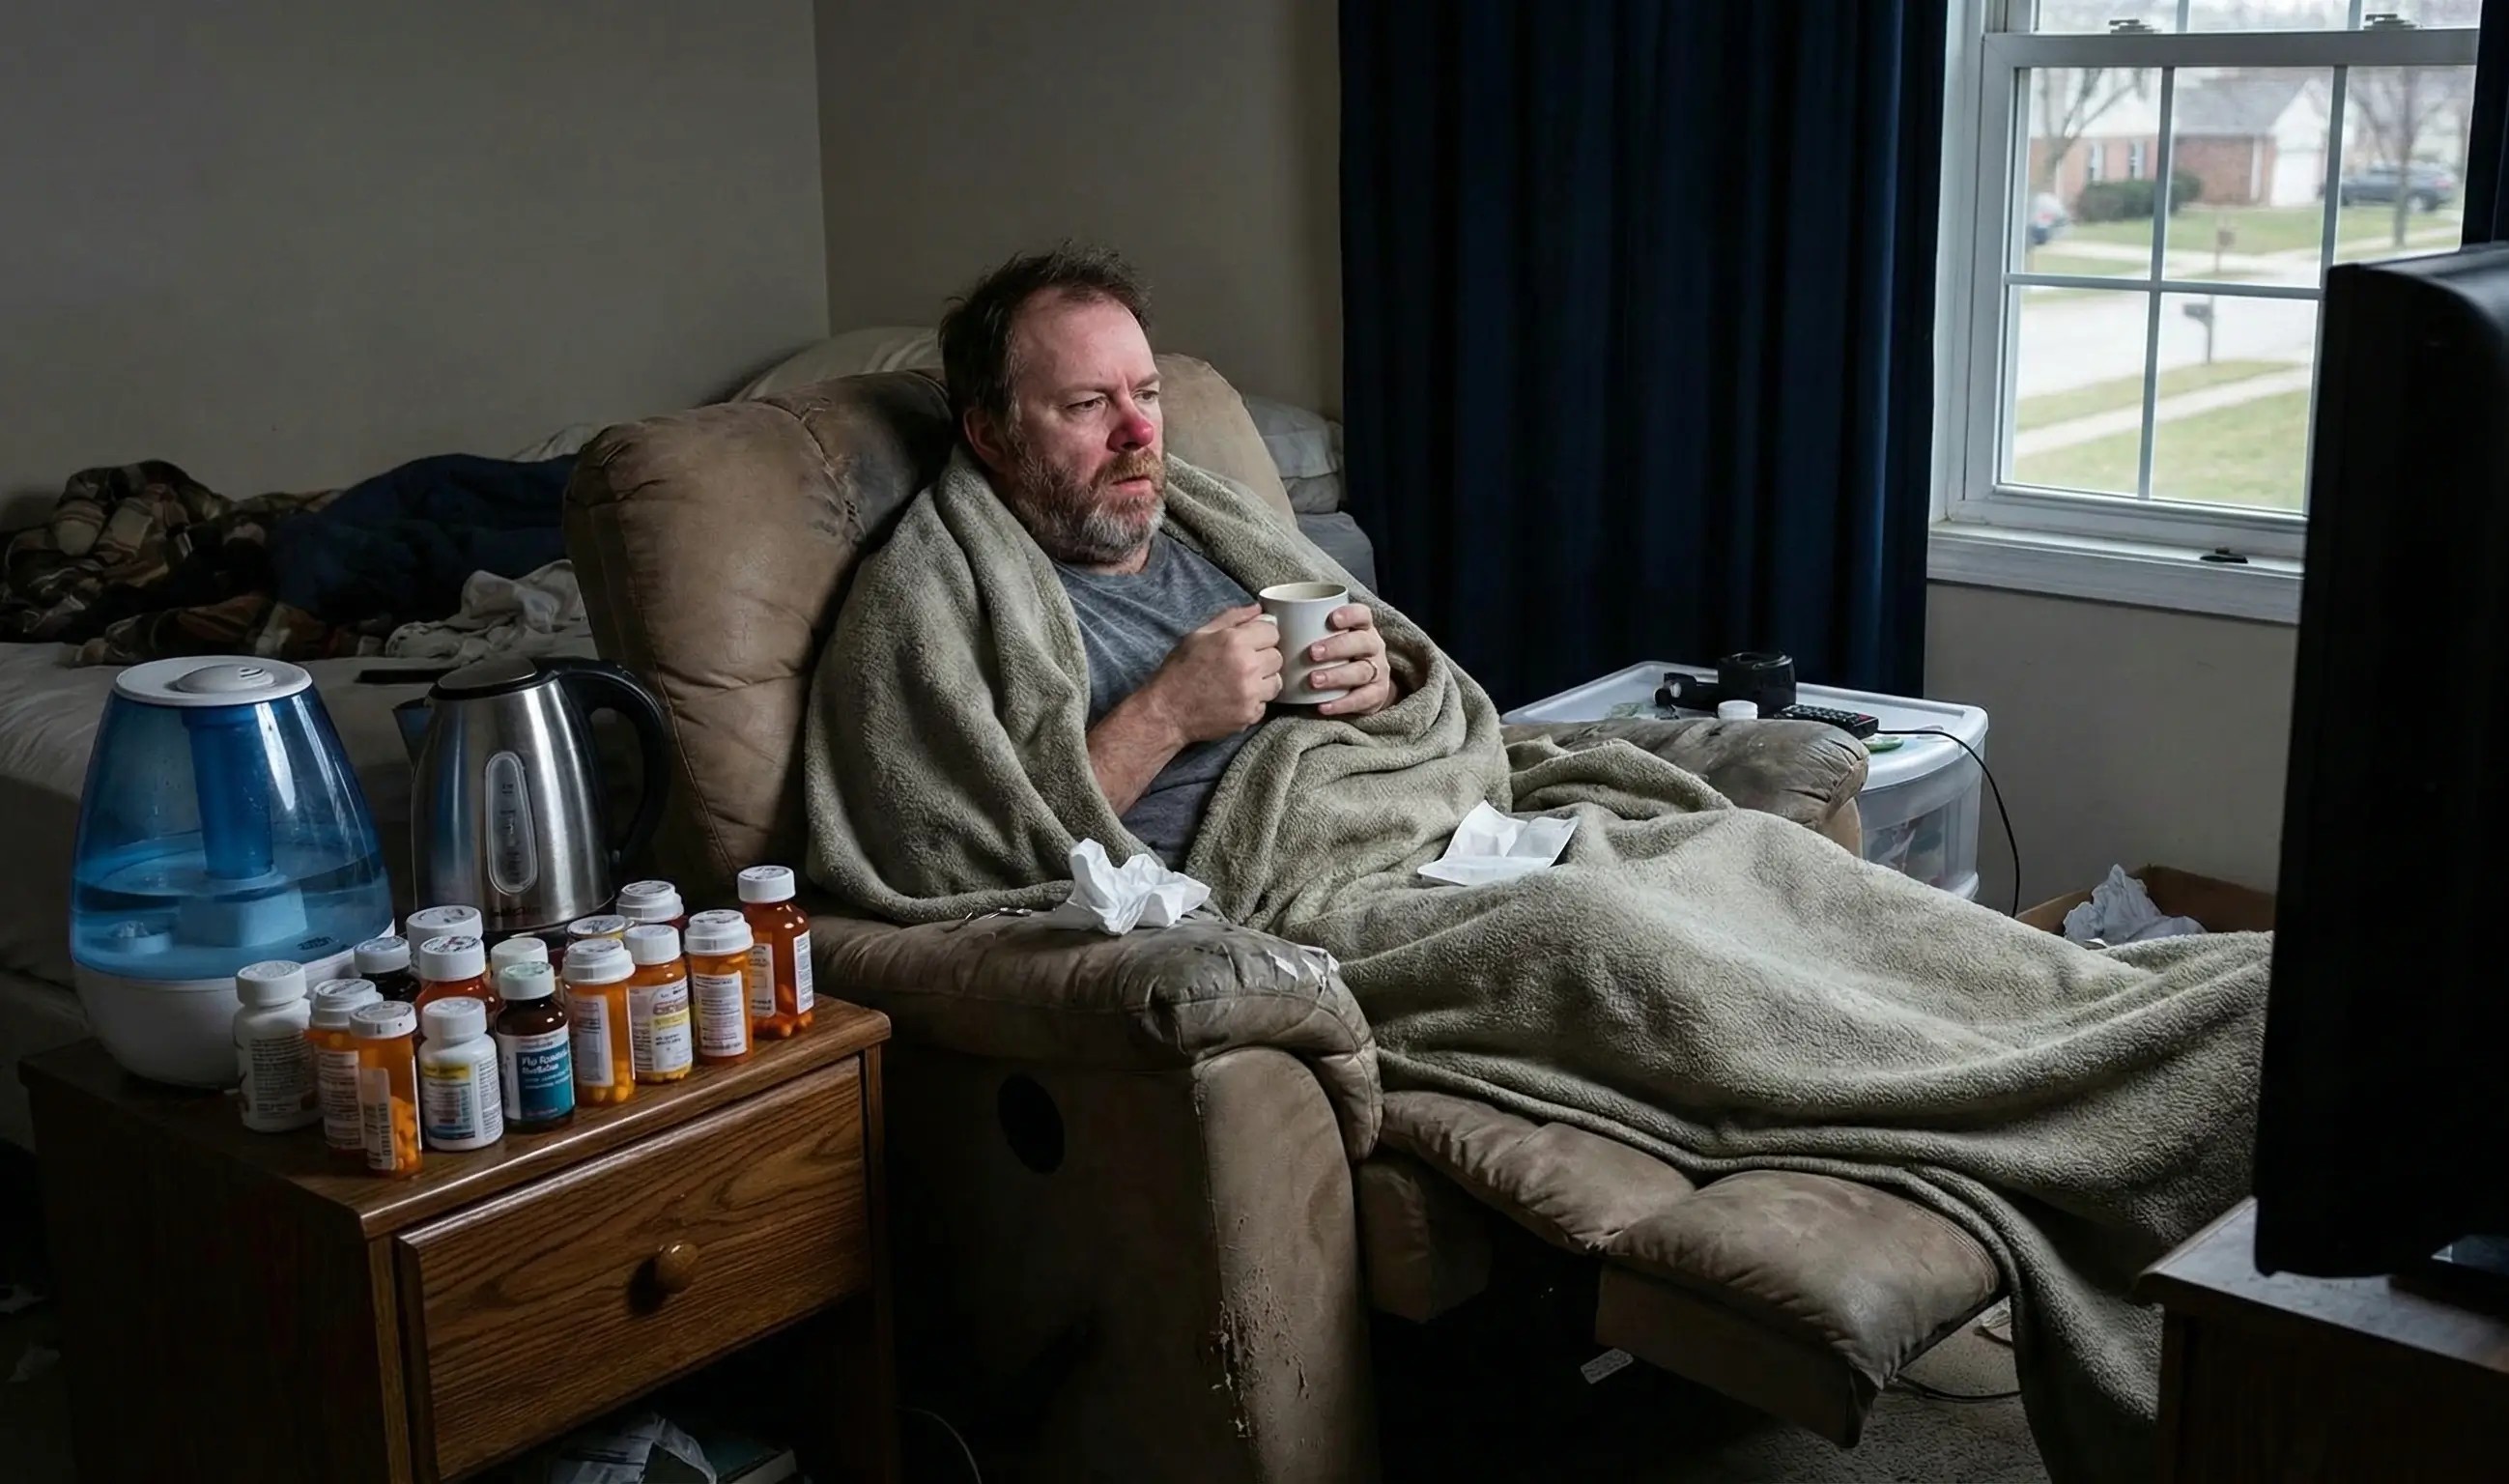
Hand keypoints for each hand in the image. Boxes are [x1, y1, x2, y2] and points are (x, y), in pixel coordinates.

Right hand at [1142, 604, 1282, 742]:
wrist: (1167, 711)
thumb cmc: (1179, 672)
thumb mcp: (1199, 635)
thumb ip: (1232, 618)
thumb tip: (1258, 609)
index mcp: (1234, 642)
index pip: (1272, 632)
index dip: (1261, 636)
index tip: (1251, 643)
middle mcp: (1247, 667)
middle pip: (1277, 657)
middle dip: (1263, 658)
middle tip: (1243, 664)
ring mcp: (1250, 693)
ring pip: (1276, 682)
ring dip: (1263, 681)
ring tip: (1240, 682)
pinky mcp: (1250, 715)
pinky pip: (1265, 704)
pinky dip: (1254, 701)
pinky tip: (1234, 698)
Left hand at [1307, 604, 1397, 717]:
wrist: (1363, 687)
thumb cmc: (1336, 656)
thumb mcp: (1327, 639)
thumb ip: (1306, 629)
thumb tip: (1266, 617)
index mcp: (1362, 628)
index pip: (1362, 615)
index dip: (1350, 615)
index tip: (1331, 619)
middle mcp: (1373, 647)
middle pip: (1362, 642)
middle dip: (1337, 647)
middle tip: (1312, 653)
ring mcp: (1378, 671)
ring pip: (1362, 671)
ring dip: (1336, 676)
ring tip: (1313, 680)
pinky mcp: (1377, 694)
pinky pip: (1362, 699)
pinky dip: (1342, 703)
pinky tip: (1323, 706)